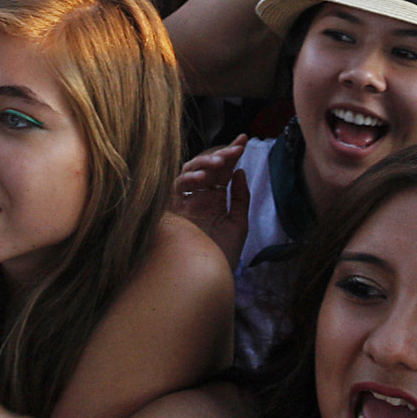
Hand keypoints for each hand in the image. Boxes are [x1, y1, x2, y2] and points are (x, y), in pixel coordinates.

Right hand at [170, 137, 249, 270]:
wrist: (207, 278)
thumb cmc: (222, 255)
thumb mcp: (239, 224)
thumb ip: (240, 198)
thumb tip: (240, 171)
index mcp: (213, 198)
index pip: (222, 170)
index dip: (231, 153)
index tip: (244, 139)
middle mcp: (198, 196)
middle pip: (206, 166)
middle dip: (221, 154)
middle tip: (236, 149)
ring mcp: (184, 201)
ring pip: (189, 170)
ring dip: (205, 163)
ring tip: (222, 161)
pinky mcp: (172, 209)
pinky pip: (176, 187)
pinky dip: (188, 179)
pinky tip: (203, 179)